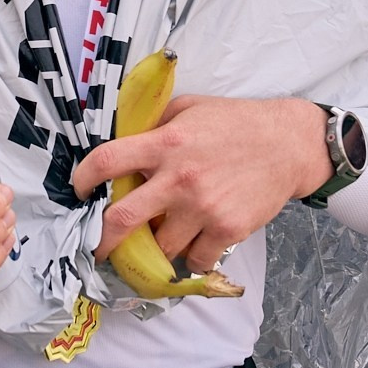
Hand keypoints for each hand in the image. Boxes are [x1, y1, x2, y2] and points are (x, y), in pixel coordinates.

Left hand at [69, 96, 329, 275]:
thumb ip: (155, 126)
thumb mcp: (189, 108)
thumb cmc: (235, 122)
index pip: (107, 161)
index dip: (82, 178)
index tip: (79, 189)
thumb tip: (122, 142)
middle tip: (97, 249)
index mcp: (165, 142)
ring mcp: (203, 208)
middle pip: (122, 220)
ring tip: (162, 237)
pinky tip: (195, 243)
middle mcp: (179, 177)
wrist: (288, 145)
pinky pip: (194, 259)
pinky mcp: (227, 229)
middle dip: (102, 241)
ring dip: (155, 246)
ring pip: (160, 246)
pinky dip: (190, 256)